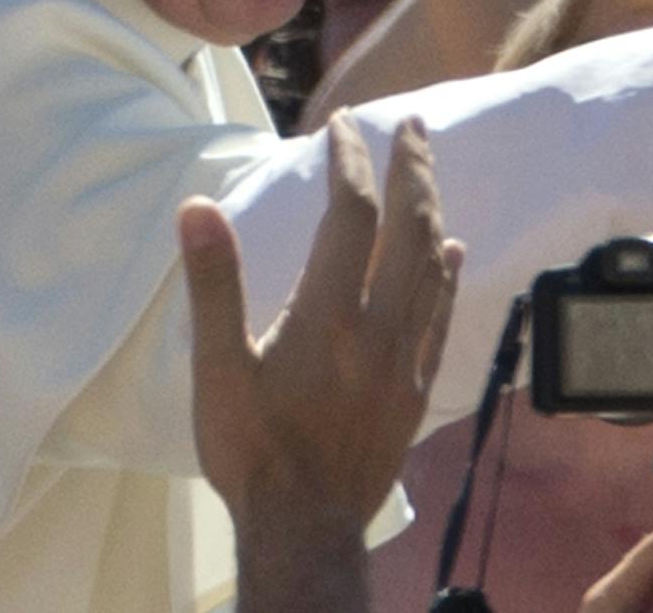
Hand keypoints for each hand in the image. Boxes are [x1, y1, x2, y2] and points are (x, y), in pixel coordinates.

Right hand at [180, 112, 463, 540]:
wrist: (304, 529)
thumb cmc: (251, 451)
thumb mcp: (217, 368)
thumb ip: (213, 284)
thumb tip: (198, 207)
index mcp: (327, 315)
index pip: (351, 214)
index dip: (350, 161)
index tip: (342, 125)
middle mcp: (377, 329)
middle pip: (408, 228)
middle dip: (412, 168)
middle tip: (412, 124)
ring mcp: (404, 359)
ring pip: (433, 266)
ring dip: (432, 209)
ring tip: (428, 170)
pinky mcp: (416, 389)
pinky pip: (443, 317)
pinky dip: (449, 275)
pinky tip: (454, 250)